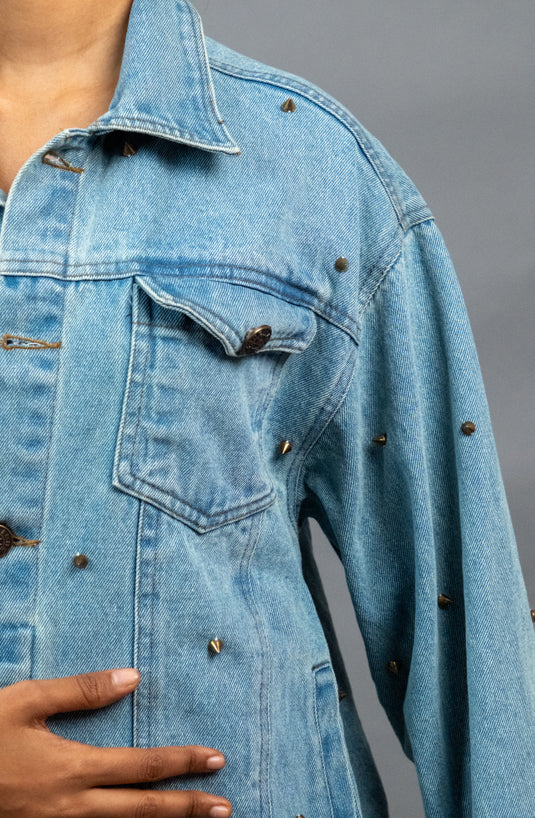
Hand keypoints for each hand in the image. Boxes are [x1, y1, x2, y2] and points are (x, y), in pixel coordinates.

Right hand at [0, 667, 231, 816]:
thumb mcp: (25, 702)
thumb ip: (82, 691)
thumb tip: (133, 677)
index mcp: (72, 770)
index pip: (142, 767)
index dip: (182, 764)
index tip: (215, 760)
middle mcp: (72, 808)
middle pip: (142, 812)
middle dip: (187, 810)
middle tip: (225, 809)